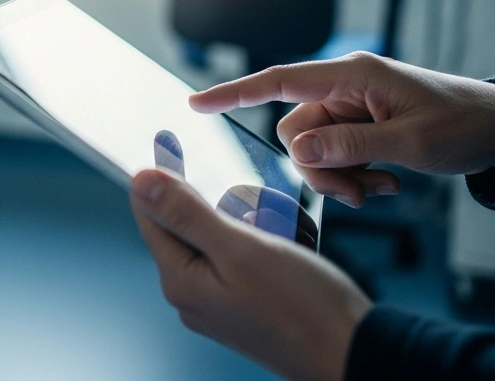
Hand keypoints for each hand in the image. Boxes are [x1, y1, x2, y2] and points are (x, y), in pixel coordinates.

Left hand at [130, 169, 369, 380]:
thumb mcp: (240, 248)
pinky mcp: (246, 304)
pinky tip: (297, 250)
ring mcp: (219, 302)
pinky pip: (248, 257)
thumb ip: (187, 214)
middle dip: (230, 206)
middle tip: (269, 212)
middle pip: (193, 224)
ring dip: (259, 224)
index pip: (150, 214)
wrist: (353, 353)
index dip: (160, 176)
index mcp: (181, 281)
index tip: (170, 141)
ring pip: (227, 237)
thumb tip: (140, 181)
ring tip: (292, 236)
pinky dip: (271, 245)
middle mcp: (193, 295)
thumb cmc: (303, 307)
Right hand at [190, 51, 494, 207]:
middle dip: (320, 168)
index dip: (234, 92)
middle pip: (296, 131)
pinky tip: (387, 182)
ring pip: (314, 150)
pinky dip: (355, 176)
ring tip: (382, 187)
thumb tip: (298, 150)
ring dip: (341, 177)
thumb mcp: (409, 142)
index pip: (278, 81)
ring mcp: (353, 109)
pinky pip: (336, 157)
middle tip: (360, 192)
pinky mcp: (362, 127)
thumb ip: (350, 146)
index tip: (196, 103)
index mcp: (351, 76)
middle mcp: (345, 88)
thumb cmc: (464, 124)